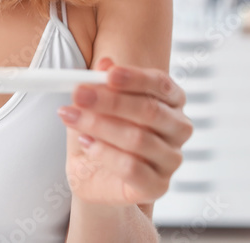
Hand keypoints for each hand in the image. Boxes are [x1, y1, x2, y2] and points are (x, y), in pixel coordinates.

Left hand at [56, 57, 192, 204]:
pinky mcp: (158, 185)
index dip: (135, 78)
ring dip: (98, 125)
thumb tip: (104, 64)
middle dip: (110, 101)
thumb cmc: (103, 131)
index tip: (108, 74)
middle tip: (78, 94)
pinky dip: (104, 153)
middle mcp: (178, 128)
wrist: (95, 174)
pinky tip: (86, 143)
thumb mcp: (98, 102)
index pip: (161, 84)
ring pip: (138, 139)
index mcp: (171, 101)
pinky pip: (132, 168)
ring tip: (71, 117)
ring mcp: (171, 159)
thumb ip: (103, 83)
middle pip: (150, 111)